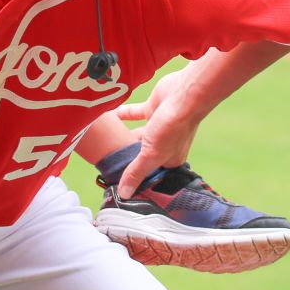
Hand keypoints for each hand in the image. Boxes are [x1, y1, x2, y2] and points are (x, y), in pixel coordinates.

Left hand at [114, 68, 201, 198]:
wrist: (184, 95)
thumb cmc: (173, 128)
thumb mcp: (151, 155)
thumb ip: (136, 173)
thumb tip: (124, 195)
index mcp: (170, 160)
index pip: (149, 173)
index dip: (135, 177)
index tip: (117, 182)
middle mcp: (165, 144)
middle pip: (141, 154)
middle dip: (127, 157)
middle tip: (105, 162)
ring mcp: (158, 126)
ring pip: (137, 134)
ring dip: (124, 136)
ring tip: (105, 142)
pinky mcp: (153, 109)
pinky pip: (134, 113)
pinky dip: (123, 114)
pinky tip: (110, 115)